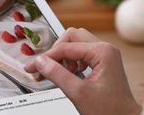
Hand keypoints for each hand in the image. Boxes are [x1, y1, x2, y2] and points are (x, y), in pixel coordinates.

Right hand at [25, 28, 141, 114]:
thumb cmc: (110, 110)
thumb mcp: (78, 93)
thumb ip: (57, 74)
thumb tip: (41, 62)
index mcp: (102, 52)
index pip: (66, 48)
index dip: (47, 57)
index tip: (32, 67)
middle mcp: (105, 49)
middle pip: (71, 37)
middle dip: (56, 52)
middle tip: (45, 67)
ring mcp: (104, 54)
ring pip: (75, 44)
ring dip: (63, 56)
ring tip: (59, 73)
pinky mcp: (102, 62)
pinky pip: (81, 53)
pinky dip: (71, 61)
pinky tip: (69, 74)